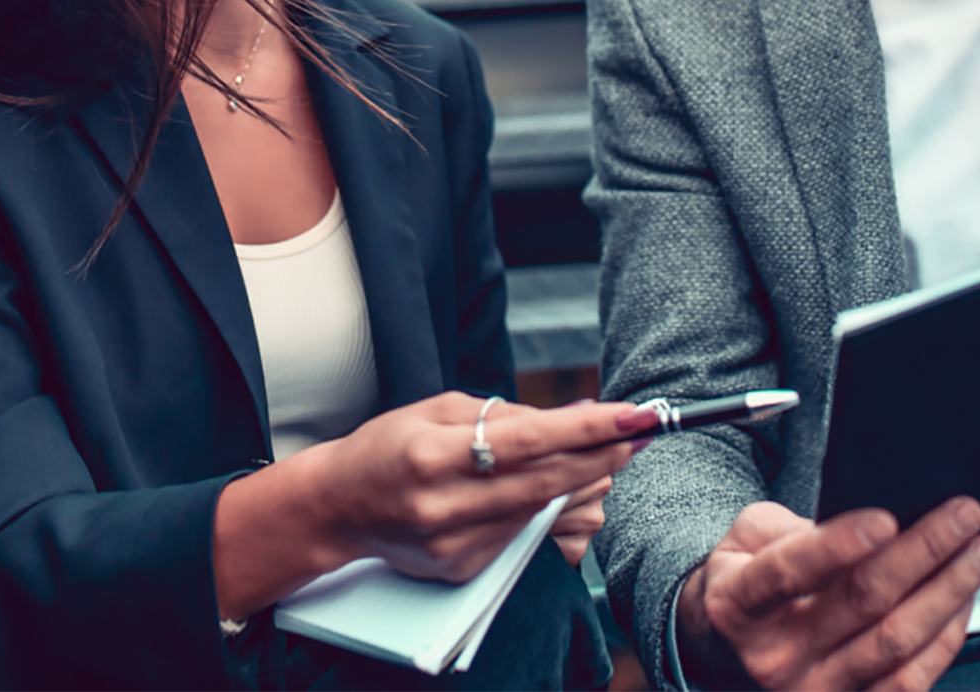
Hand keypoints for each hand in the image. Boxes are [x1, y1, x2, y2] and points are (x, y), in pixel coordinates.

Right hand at [215, 395, 644, 619]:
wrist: (340, 507)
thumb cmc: (390, 446)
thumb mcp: (440, 409)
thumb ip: (508, 413)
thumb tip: (579, 413)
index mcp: (433, 455)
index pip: (529, 441)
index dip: (587, 428)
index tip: (632, 414)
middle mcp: (444, 506)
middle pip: (546, 482)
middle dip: (601, 455)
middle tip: (639, 432)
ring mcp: (453, 545)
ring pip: (540, 510)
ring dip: (580, 482)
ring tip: (603, 452)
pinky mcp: (462, 569)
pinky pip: (521, 533)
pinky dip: (542, 507)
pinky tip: (551, 486)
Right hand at [678, 499, 979, 691]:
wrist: (729, 650)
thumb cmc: (747, 582)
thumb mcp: (747, 539)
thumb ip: (793, 529)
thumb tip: (862, 527)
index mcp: (739, 604)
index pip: (790, 571)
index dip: (839, 544)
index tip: (886, 519)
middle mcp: (775, 656)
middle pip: (861, 603)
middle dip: (922, 552)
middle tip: (964, 515)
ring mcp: (814, 690)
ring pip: (895, 644)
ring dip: (948, 593)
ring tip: (979, 552)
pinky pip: (909, 681)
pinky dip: (945, 638)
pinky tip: (963, 598)